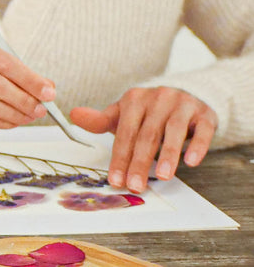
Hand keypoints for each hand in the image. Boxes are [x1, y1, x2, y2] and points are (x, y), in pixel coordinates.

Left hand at [70, 87, 216, 191]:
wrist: (187, 94)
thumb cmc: (150, 112)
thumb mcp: (124, 113)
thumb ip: (101, 120)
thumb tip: (74, 115)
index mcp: (134, 99)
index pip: (124, 132)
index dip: (119, 157)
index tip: (115, 180)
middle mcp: (158, 99)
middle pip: (147, 135)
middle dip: (139, 162)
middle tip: (135, 186)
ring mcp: (182, 105)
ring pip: (173, 131)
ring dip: (167, 154)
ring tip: (162, 176)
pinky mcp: (204, 114)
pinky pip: (202, 130)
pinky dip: (197, 145)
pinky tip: (190, 161)